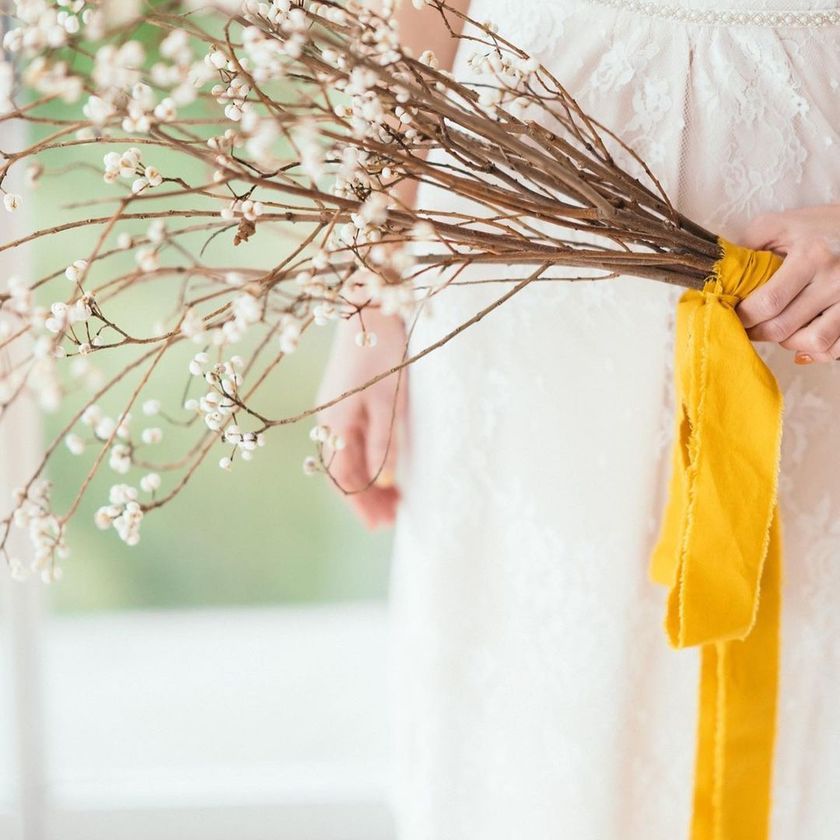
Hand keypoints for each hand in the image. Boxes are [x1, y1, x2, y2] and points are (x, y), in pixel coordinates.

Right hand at [315, 306, 407, 528]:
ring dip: (369, 480)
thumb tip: (383, 479)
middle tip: (390, 520)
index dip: (360, 503)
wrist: (369, 304)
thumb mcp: (387, 400)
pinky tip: (386, 466)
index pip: (342, 476)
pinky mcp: (350, 396)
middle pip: (344, 470)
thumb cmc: (380, 350)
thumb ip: (383, 441)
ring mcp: (338, 407)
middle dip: (365, 497)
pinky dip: (370, 459)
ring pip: (350, 456)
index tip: (378, 526)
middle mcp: (331, 419)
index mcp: (335, 423)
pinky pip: (356, 439)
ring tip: (393, 500)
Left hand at [737, 205, 839, 363]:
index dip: (743, 316)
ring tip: (779, 328)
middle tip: (747, 326)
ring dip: (788, 342)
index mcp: (812, 256)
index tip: (732, 314)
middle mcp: (835, 280)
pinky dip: (818, 350)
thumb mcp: (785, 223)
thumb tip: (724, 273)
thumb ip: (750, 242)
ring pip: (813, 341)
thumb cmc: (823, 226)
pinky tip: (804, 340)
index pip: (767, 302)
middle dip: (757, 332)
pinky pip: (837, 347)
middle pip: (784, 327)